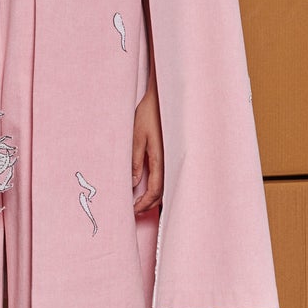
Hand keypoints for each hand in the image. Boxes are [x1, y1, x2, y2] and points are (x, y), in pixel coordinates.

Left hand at [132, 79, 163, 214]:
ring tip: (142, 201)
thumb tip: (133, 183)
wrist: (165, 98)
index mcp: (161, 159)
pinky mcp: (174, 154)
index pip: (155, 190)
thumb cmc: (149, 114)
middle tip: (136, 210)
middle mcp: (171, 162)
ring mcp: (174, 158)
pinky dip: (162, 186)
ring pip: (169, 186)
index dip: (145, 203)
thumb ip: (135, 161)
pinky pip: (170, 176)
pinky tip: (153, 186)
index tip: (133, 210)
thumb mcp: (137, 137)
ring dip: (157, 197)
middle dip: (150, 204)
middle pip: (164, 193)